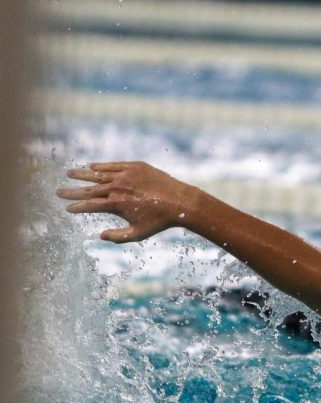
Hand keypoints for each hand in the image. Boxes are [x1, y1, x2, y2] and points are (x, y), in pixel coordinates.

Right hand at [57, 161, 198, 242]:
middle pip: (89, 189)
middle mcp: (117, 187)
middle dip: (72, 190)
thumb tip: (100, 236)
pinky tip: (92, 166)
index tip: (67, 208)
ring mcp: (126, 175)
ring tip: (70, 173)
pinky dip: (102, 166)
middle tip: (58, 191)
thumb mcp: (138, 234)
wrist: (180, 202)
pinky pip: (115, 165)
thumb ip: (117, 237)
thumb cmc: (159, 221)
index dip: (76, 207)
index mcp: (115, 204)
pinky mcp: (136, 167)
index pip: (89, 205)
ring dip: (83, 174)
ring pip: (99, 173)